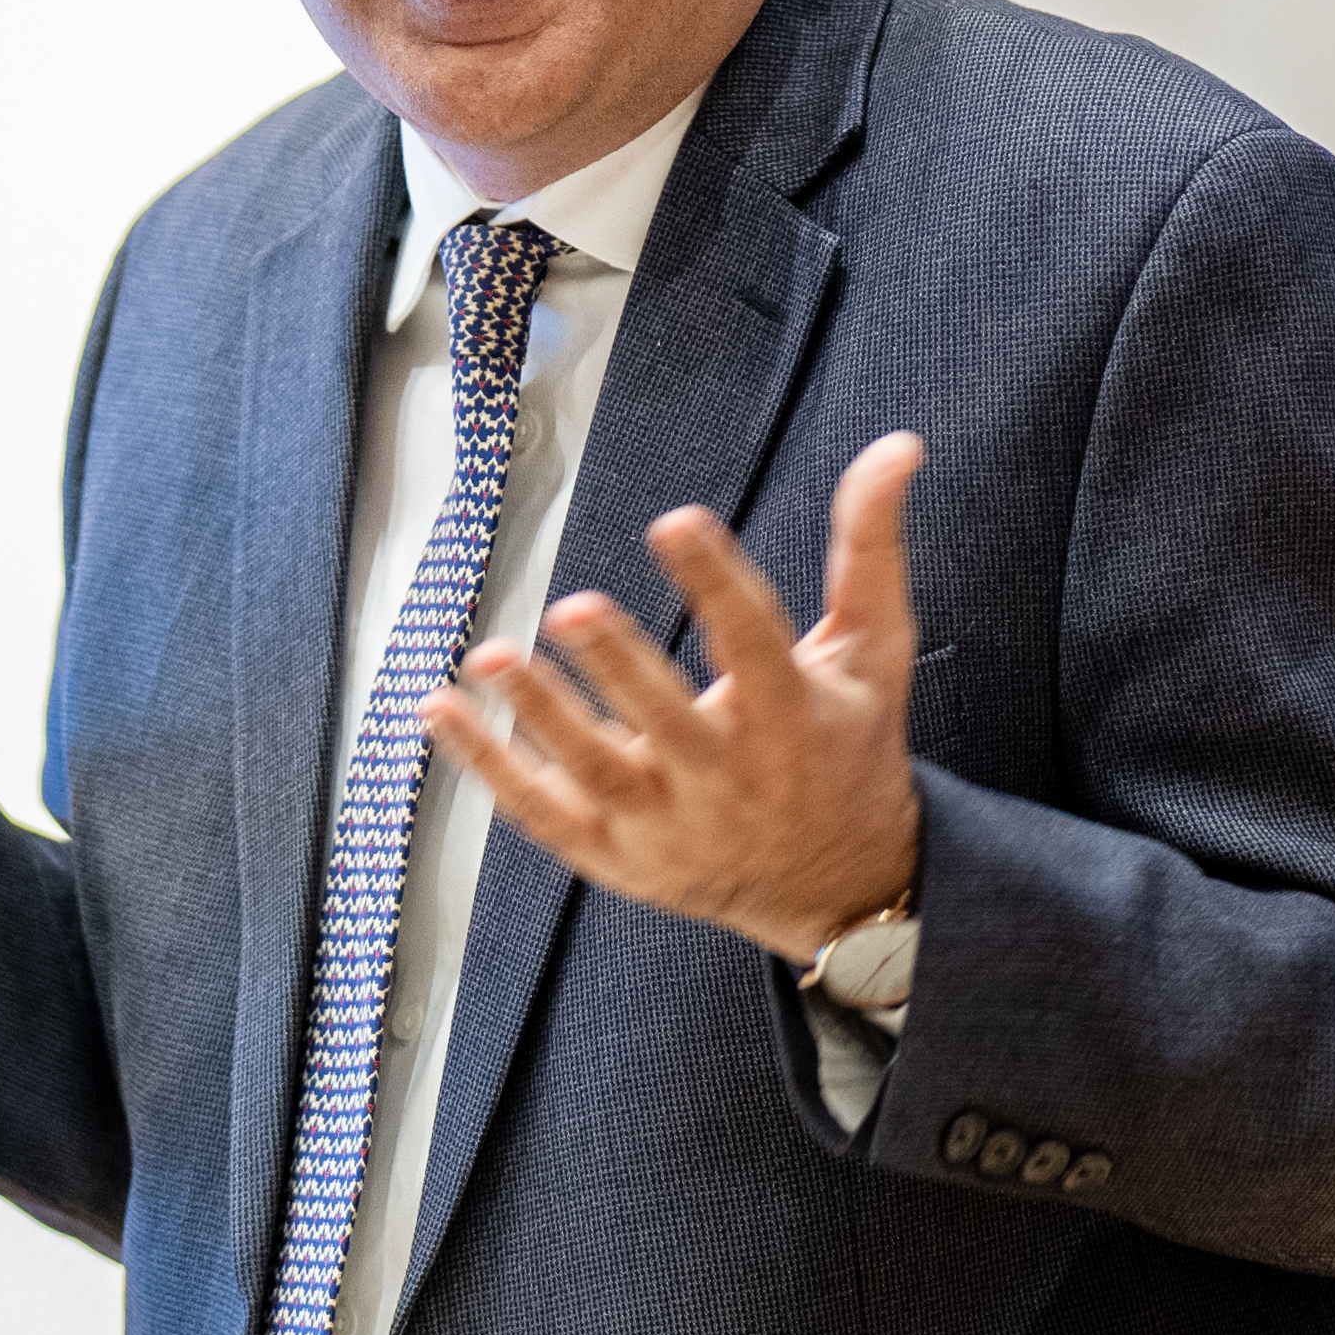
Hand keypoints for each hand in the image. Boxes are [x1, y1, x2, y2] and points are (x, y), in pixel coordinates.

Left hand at [425, 433, 926, 961]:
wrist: (839, 887)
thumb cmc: (848, 749)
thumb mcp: (873, 651)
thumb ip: (870, 549)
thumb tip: (896, 448)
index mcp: (790, 714)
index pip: (754, 641)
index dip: (715, 581)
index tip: (677, 522)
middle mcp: (725, 774)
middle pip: (667, 718)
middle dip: (620, 666)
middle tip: (573, 609)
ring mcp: (664, 822)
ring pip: (593, 770)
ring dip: (537, 713)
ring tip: (482, 660)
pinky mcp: (615, 855)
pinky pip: (541, 812)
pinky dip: (487, 767)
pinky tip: (438, 713)